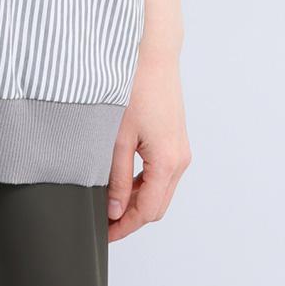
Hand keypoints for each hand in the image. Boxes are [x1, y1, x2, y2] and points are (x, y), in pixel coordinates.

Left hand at [106, 47, 191, 240]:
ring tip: (108, 200)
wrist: (153, 51)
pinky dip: (144, 182)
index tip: (105, 233)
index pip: (147, 210)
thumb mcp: (117, 133)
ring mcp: (180, 149)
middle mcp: (179, 159)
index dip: (125, 226)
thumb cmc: (134, 83)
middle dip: (131, 217)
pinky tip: (122, 178)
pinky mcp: (175, 139)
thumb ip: (115, 174)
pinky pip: (161, 172)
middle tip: (104, 222)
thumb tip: (113, 207)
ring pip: (160, 190)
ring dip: (137, 199)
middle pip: (157, 205)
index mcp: (167, 161)